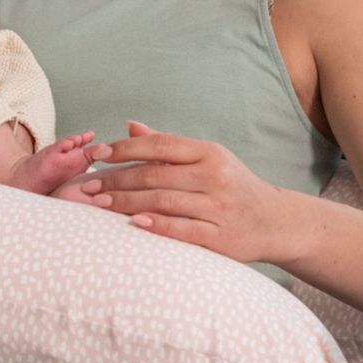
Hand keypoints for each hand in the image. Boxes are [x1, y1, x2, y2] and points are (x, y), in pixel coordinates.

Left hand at [81, 121, 292, 263]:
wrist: (274, 221)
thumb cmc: (232, 186)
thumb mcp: (207, 159)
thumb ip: (168, 146)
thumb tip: (130, 126)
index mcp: (209, 153)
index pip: (160, 145)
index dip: (125, 148)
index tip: (97, 155)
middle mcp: (214, 176)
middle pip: (155, 174)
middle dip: (116, 179)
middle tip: (88, 185)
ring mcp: (218, 207)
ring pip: (163, 201)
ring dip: (126, 202)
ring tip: (98, 204)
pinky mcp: (220, 236)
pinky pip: (183, 229)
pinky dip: (157, 225)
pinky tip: (134, 223)